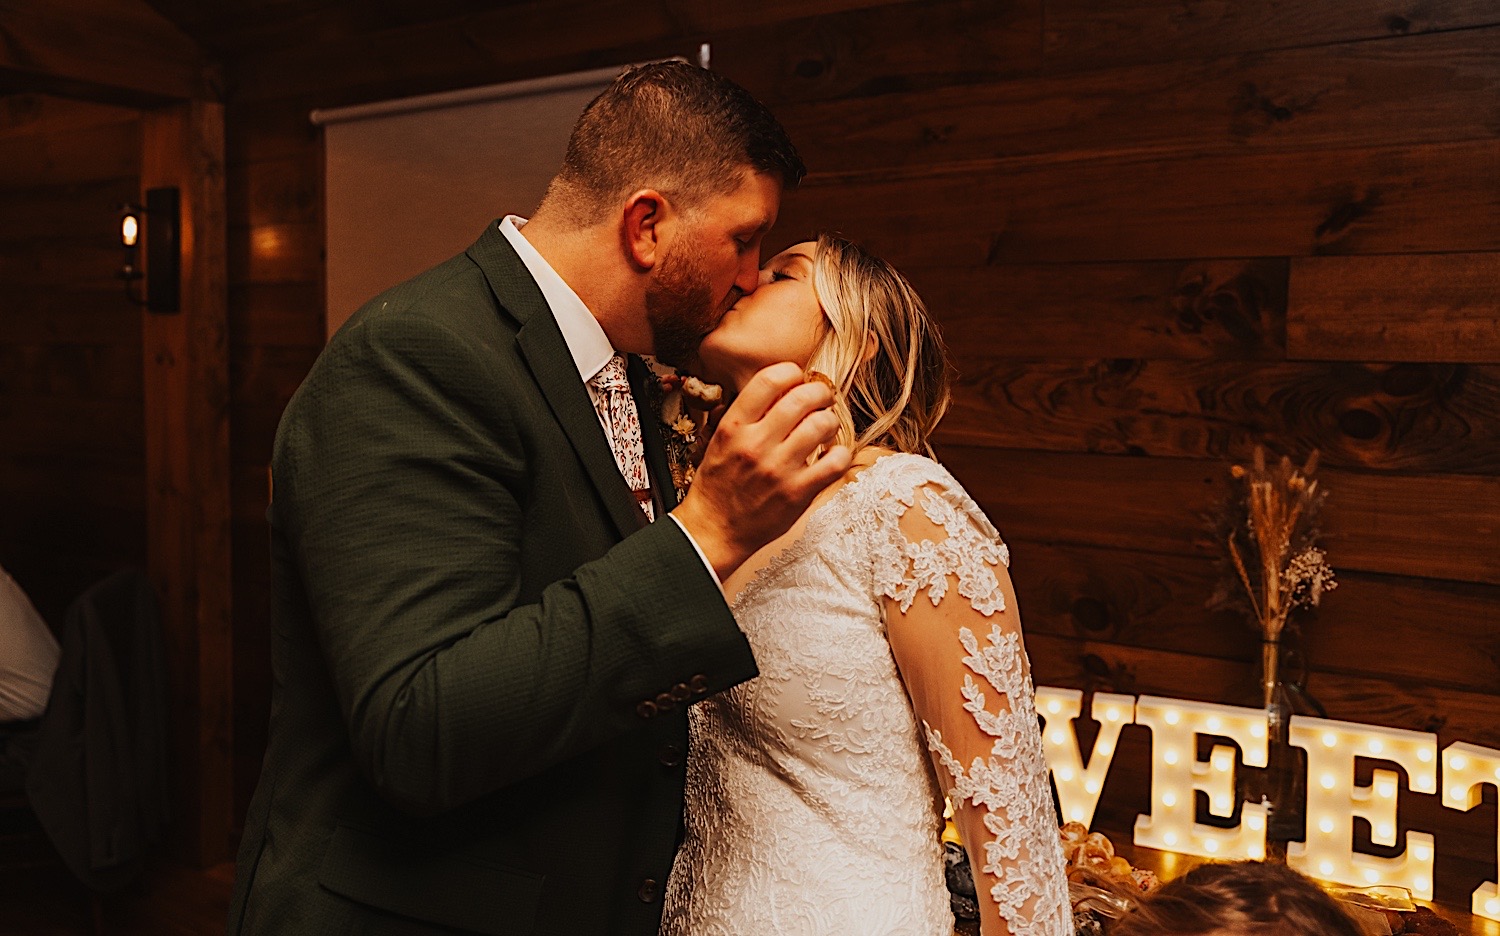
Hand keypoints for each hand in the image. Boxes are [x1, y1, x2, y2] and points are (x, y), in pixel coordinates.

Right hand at [671, 362, 851, 579]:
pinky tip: (832, 455)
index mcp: (734, 427)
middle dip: (820, 392)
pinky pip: (835, 462)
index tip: (797, 379)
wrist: (714, 529)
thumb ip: (748, 413)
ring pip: (822, 425)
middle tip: (822, 399)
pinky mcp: (798, 493)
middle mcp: (756, 444)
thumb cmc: (719, 483)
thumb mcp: (721, 440)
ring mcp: (779, 469)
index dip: (792, 372)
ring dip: (830, 421)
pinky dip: (841, 453)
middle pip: (803, 397)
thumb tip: (783, 386)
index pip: (770, 380)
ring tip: (826, 427)